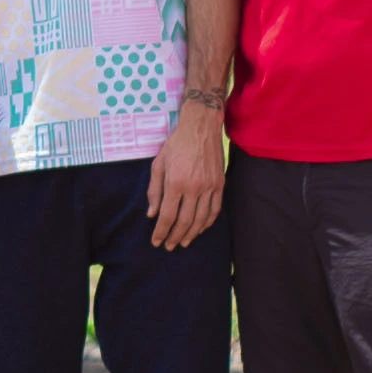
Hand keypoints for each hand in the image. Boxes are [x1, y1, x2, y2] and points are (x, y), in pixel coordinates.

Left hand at [146, 107, 226, 251]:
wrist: (201, 127)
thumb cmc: (176, 144)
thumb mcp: (158, 163)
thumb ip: (154, 190)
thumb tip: (152, 214)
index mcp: (175, 182)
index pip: (167, 215)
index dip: (161, 231)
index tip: (157, 241)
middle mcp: (193, 187)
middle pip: (184, 221)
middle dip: (175, 236)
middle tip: (169, 246)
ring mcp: (209, 186)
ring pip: (201, 219)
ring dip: (191, 234)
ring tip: (183, 242)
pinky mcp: (220, 184)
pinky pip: (215, 210)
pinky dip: (207, 223)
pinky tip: (199, 229)